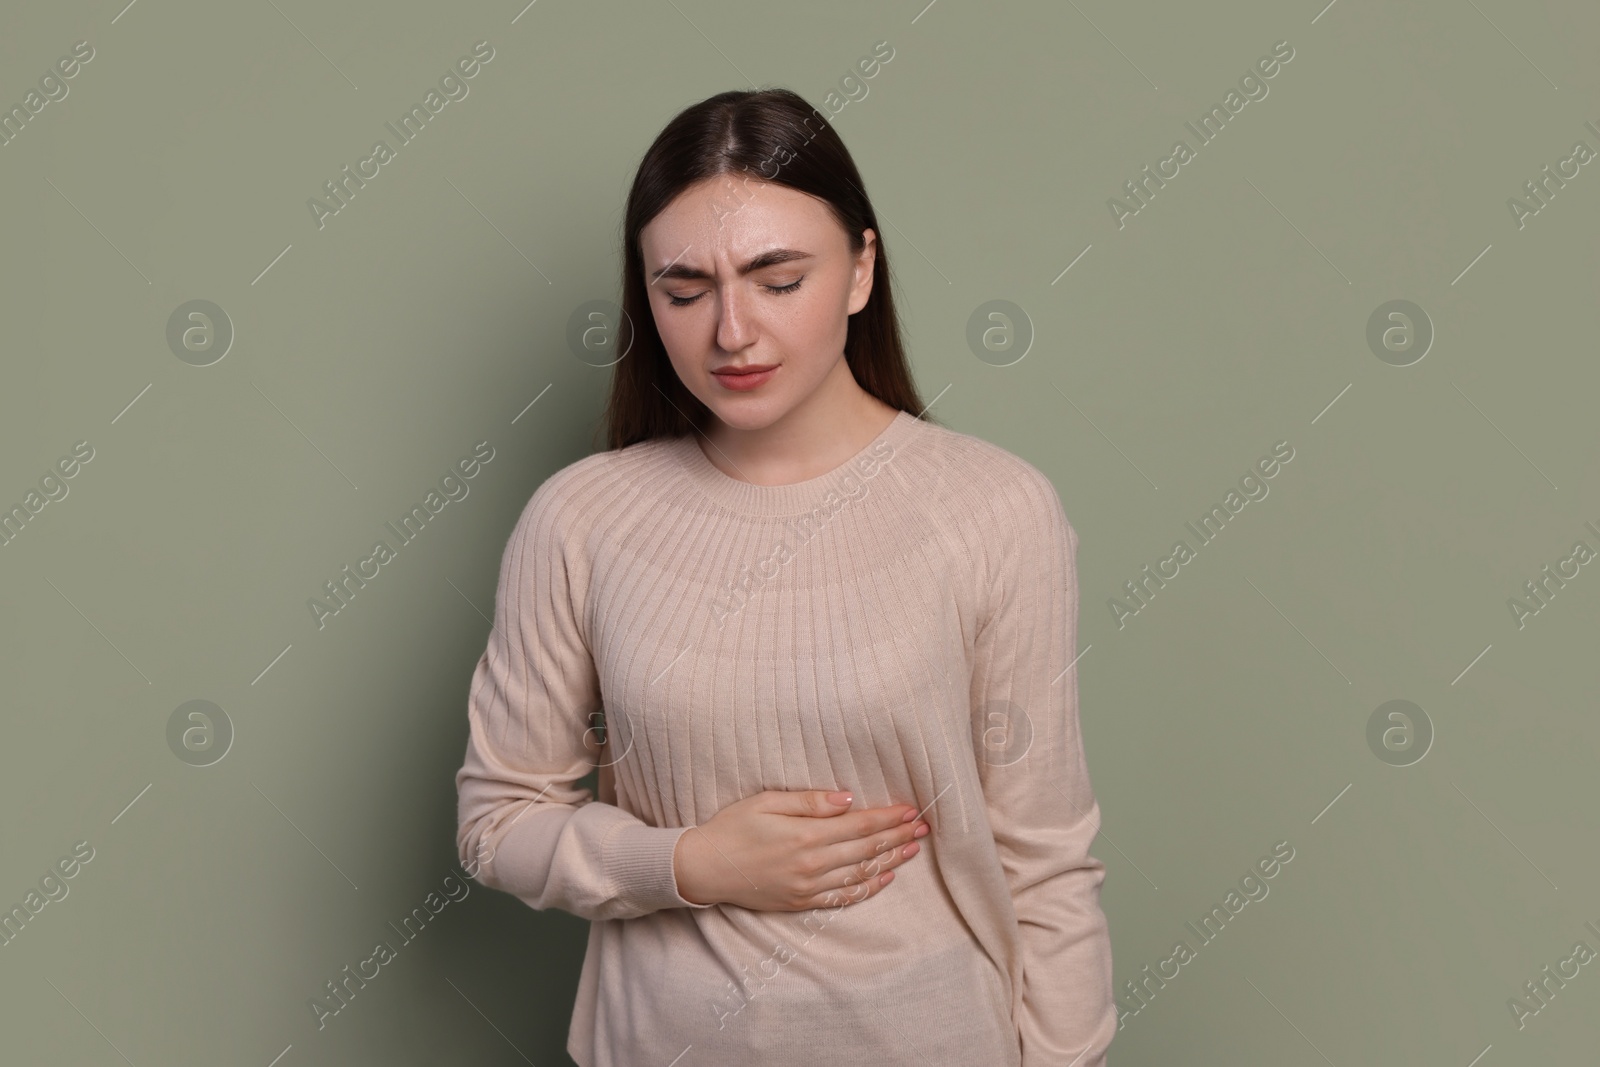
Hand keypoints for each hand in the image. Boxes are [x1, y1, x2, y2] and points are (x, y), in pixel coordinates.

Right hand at [672, 789, 931, 910]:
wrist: (704, 868)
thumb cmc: (732, 827)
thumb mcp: (766, 803)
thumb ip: (810, 801)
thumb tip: (849, 799)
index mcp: (806, 835)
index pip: (859, 825)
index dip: (887, 817)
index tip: (910, 809)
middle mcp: (812, 864)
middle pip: (866, 849)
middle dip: (897, 836)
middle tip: (922, 827)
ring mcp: (808, 887)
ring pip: (860, 874)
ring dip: (890, 860)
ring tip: (912, 849)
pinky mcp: (801, 902)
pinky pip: (843, 898)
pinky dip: (867, 888)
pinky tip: (883, 878)